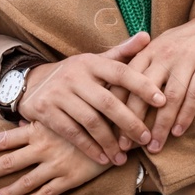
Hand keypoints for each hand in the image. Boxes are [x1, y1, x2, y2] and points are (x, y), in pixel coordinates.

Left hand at [0, 120, 111, 194]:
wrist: (117, 131)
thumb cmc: (88, 118)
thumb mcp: (64, 114)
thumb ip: (41, 120)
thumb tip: (20, 120)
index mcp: (41, 130)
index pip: (7, 139)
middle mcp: (45, 147)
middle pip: (10, 161)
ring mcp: (57, 164)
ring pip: (26, 181)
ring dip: (7, 191)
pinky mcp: (71, 177)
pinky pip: (49, 192)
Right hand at [18, 32, 168, 164]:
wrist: (32, 82)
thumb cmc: (76, 74)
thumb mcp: (95, 61)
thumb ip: (122, 53)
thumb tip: (147, 36)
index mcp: (91, 62)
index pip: (121, 72)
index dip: (142, 85)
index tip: (162, 101)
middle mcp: (75, 75)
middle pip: (108, 102)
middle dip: (129, 122)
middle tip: (146, 138)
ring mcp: (59, 93)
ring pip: (91, 121)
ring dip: (110, 142)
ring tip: (124, 156)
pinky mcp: (46, 111)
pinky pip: (72, 133)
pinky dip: (90, 147)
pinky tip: (104, 157)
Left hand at [116, 8, 194, 153]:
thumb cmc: (190, 40)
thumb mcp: (163, 46)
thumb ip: (145, 66)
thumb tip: (122, 94)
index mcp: (150, 50)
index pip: (126, 81)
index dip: (118, 108)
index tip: (113, 132)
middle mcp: (165, 53)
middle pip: (143, 92)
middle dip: (134, 122)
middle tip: (128, 147)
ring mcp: (188, 57)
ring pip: (170, 98)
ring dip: (161, 126)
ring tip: (154, 146)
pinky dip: (186, 115)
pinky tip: (179, 131)